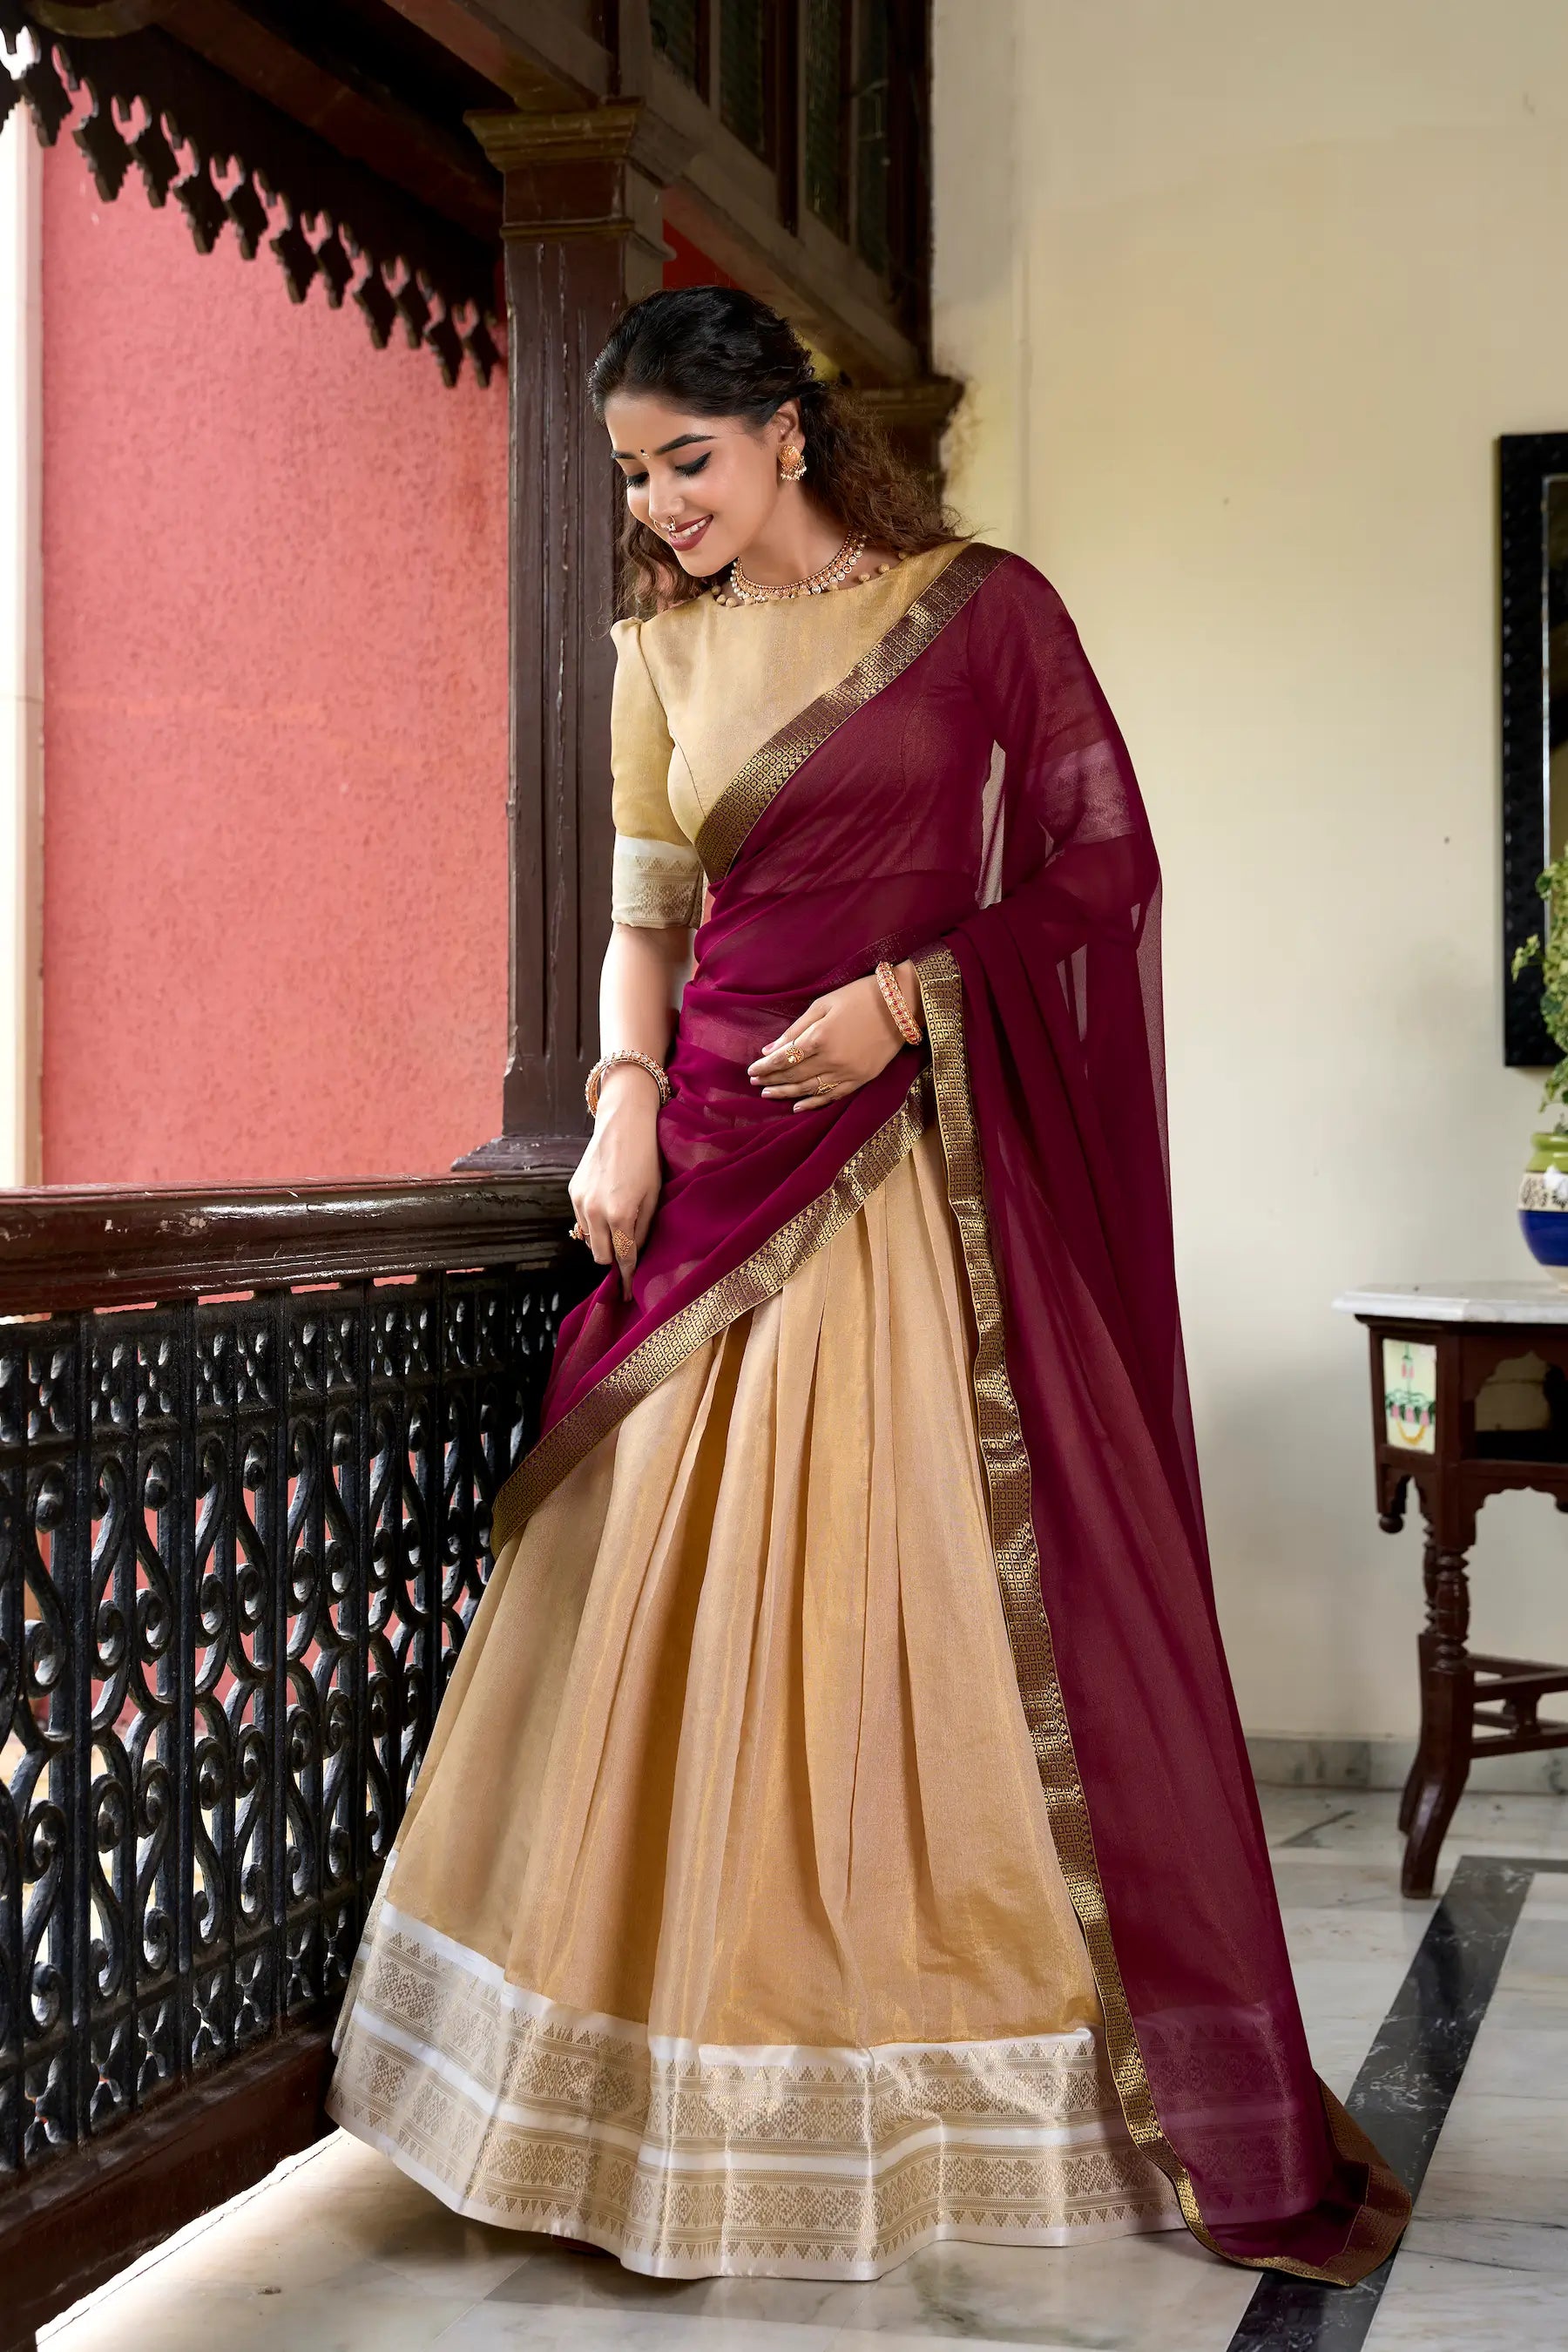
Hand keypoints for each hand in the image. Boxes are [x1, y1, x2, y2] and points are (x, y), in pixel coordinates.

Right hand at [568, 1064, 662, 1298]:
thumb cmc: (647, 1158)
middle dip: (615, 1260)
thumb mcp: (654, 1197)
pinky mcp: (572, 1191)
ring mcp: (580, 1201)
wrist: (623, 1123)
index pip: (622, 1259)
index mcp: (620, 1215)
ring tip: (620, 1228)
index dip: (625, 1279)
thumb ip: (643, 1230)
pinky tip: (608, 1209)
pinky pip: (581, 1221)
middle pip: (601, 1257)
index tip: (626, 1294)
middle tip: (629, 1257)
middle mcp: (595, 1212)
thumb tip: (636, 1257)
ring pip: (589, 1240)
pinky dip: (594, 1224)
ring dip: (604, 1242)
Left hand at [747, 962, 922, 1113]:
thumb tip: (769, 1050)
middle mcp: (831, 1060)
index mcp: (819, 1038)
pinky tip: (798, 1107)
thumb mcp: (822, 1005)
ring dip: (787, 1093)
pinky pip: (832, 1096)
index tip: (751, 1071)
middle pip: (794, 1076)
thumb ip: (795, 1029)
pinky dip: (814, 1103)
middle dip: (772, 1080)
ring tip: (769, 1094)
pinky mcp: (861, 1079)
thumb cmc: (858, 997)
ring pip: (810, 1089)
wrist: (900, 1005)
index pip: (783, 1059)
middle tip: (756, 1083)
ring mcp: (848, 1073)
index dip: (765, 1067)